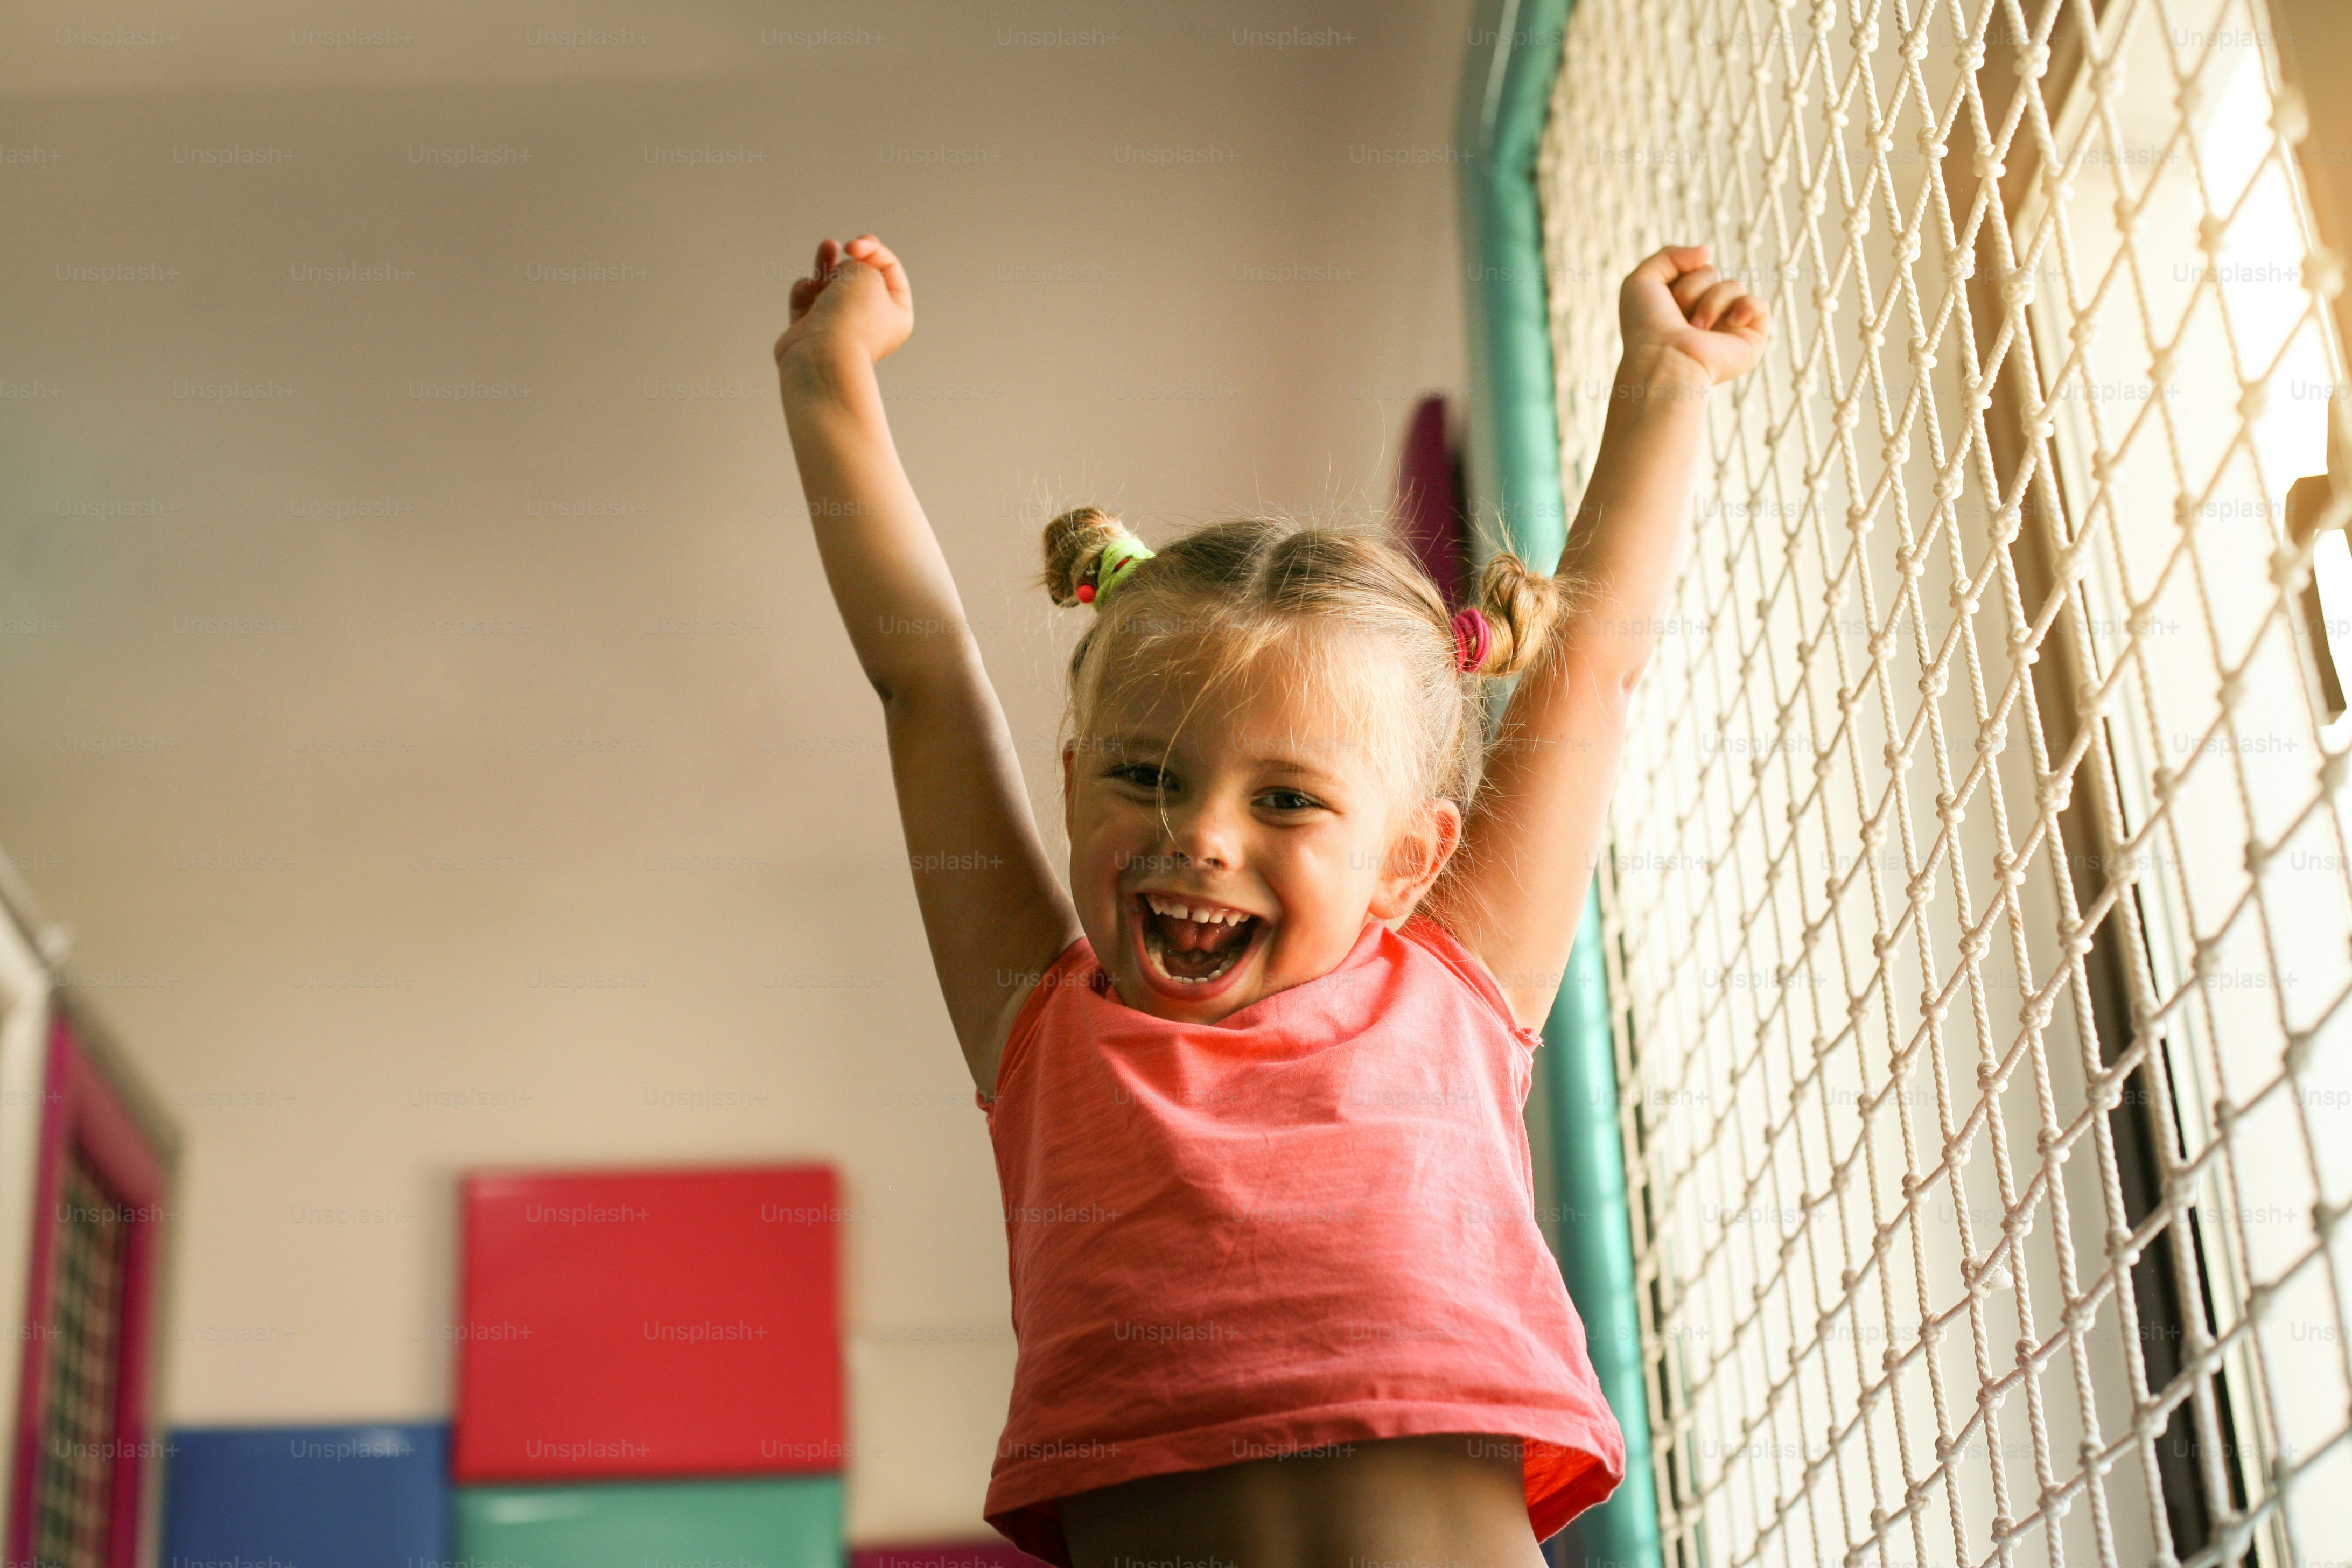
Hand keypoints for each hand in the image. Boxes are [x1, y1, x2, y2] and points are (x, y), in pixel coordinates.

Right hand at [774, 234, 913, 366]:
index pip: (890, 269)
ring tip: (827, 246)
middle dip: (851, 257)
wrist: (823, 355)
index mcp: (897, 314)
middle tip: (845, 246)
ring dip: (828, 263)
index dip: (872, 249)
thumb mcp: (866, 273)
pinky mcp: (810, 330)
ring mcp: (839, 327)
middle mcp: (870, 322)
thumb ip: (856, 264)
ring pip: (831, 285)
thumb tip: (837, 275)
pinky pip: (807, 299)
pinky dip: (806, 288)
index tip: (854, 247)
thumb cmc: (852, 315)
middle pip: (859, 277)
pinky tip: (807, 288)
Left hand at [1618, 244, 1768, 385]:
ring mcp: (1729, 327)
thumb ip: (1670, 255)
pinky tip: (1729, 323)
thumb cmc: (1647, 327)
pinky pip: (1760, 305)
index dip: (1679, 280)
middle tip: (1680, 318)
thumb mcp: (1642, 280)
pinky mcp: (1750, 339)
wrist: (1664, 358)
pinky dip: (1745, 308)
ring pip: (1733, 286)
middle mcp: (1708, 315)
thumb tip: (1708, 251)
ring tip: (1697, 329)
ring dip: (1710, 303)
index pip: (1694, 270)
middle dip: (1692, 289)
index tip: (1665, 304)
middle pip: (1712, 274)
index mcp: (1685, 306)